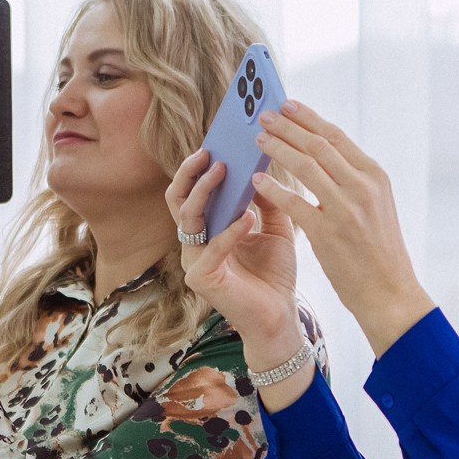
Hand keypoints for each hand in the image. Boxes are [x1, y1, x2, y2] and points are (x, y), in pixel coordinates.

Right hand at [167, 151, 303, 369]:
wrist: (280, 315)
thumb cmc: (275, 273)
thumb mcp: (275, 227)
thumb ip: (267, 200)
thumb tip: (260, 167)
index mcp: (208, 228)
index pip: (193, 190)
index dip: (199, 167)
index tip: (215, 142)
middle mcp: (194, 241)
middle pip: (179, 198)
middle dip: (191, 172)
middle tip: (210, 151)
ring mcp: (193, 260)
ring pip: (188, 217)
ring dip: (205, 191)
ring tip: (224, 171)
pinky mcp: (201, 278)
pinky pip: (211, 247)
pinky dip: (230, 230)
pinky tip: (249, 218)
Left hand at [248, 101, 433, 354]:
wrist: (391, 293)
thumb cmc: (380, 254)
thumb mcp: (377, 208)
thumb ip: (354, 182)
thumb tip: (324, 158)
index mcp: (375, 177)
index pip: (336, 136)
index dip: (308, 118)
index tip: (287, 105)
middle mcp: (362, 186)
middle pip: (317, 144)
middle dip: (287, 126)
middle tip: (262, 115)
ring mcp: (346, 208)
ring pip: (304, 165)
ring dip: (276, 148)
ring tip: (257, 139)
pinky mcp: (328, 233)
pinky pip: (293, 202)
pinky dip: (272, 188)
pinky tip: (256, 180)